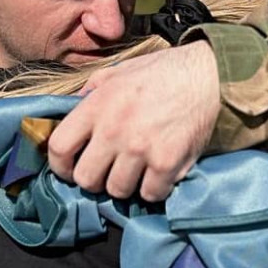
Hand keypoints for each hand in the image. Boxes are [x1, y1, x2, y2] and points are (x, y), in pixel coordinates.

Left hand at [47, 41, 219, 200]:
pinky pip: (149, 194)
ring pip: (117, 191)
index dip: (59, 166)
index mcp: (97, 105)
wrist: (208, 74)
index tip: (69, 169)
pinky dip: (154, 189)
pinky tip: (159, 172)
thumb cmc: (161, 72)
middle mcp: (114, 129)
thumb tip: (68, 112)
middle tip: (107, 170)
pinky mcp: (167, 163)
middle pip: (85, 178)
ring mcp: (140, 149)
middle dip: (94, 178)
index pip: (59, 147)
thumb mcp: (116, 72)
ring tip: (136, 169)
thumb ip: (90, 93)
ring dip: (126, 184)